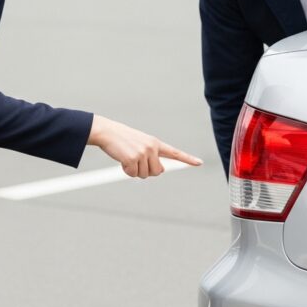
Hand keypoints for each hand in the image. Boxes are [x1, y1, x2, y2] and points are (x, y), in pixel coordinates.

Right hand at [88, 115, 202, 177]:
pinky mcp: (132, 159)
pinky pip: (132, 174)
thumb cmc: (123, 139)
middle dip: (146, 171)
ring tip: (127, 156)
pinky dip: (126, 171)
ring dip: (134, 170)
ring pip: (144, 175)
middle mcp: (152, 148)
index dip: (187, 159)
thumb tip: (161, 171)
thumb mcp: (141, 144)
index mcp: (155, 143)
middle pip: (157, 172)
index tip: (199, 163)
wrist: (107, 132)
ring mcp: (143, 153)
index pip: (174, 153)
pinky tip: (122, 159)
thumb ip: (152, 155)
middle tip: (135, 160)